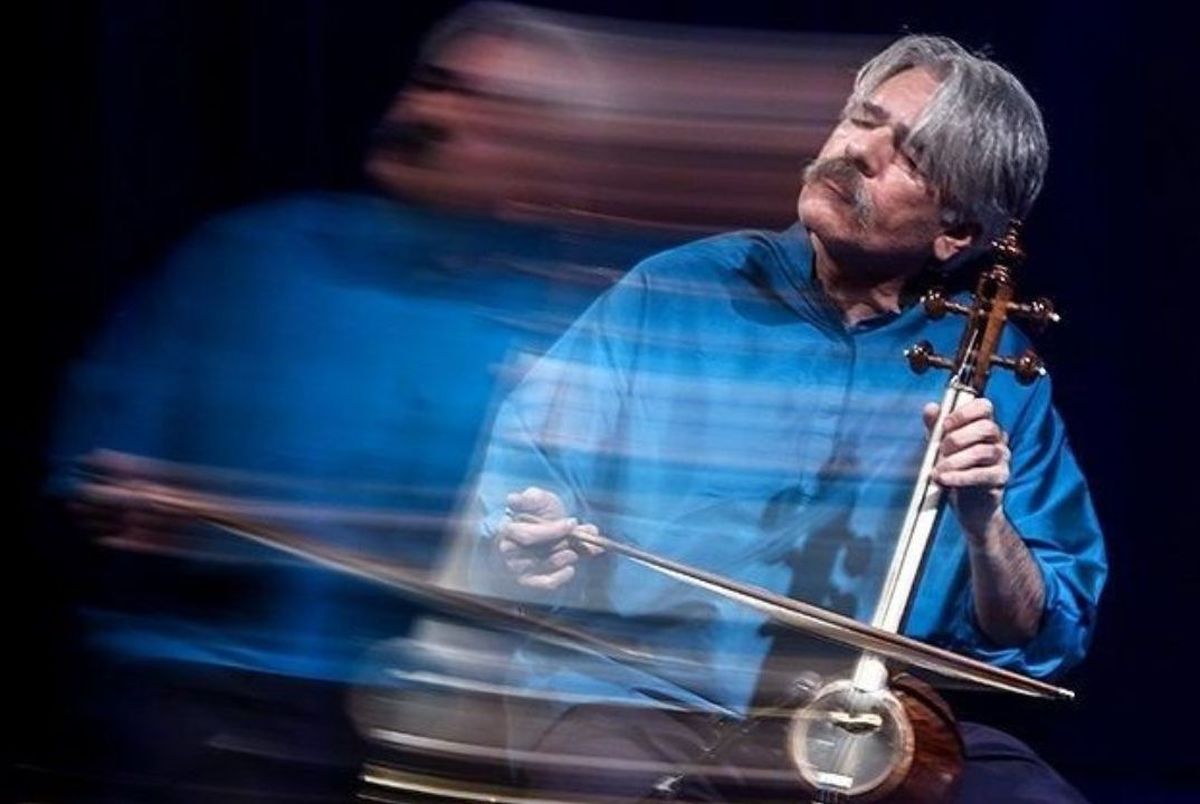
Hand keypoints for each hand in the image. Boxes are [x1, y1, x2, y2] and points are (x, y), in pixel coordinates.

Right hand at [496, 487, 600, 590]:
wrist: (545, 529)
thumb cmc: (540, 514)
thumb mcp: (539, 500)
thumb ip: (531, 497)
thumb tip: (513, 499)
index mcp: (507, 528)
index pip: (527, 534)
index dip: (552, 530)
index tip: (571, 523)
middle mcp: (508, 550)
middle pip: (536, 552)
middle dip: (560, 543)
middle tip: (575, 536)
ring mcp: (516, 566)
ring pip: (543, 566)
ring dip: (563, 558)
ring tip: (574, 551)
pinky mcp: (528, 580)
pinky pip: (545, 583)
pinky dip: (561, 576)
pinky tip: (570, 568)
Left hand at [923, 397, 1010, 538]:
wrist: (969, 507)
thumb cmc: (955, 471)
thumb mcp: (941, 447)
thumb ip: (936, 427)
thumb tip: (931, 408)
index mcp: (984, 426)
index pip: (984, 407)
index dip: (964, 412)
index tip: (945, 424)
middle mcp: (997, 439)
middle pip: (986, 427)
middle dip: (958, 437)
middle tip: (940, 450)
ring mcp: (1002, 459)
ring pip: (984, 451)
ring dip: (956, 460)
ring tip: (938, 470)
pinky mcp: (1000, 479)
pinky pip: (983, 474)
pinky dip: (960, 477)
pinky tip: (944, 480)